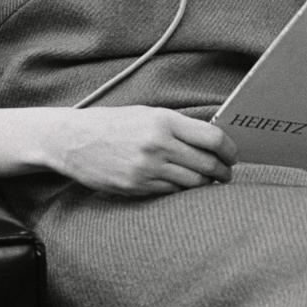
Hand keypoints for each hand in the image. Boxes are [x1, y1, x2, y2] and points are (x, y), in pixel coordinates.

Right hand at [54, 105, 237, 197]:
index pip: (212, 138)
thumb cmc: (113, 123)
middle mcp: (158, 144)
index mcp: (163, 121)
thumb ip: (178, 126)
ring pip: (192, 183)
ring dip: (206, 185)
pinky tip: (185, 187)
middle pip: (207, 164)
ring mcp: (147, 168)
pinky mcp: (136, 187)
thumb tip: (211, 140)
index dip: (229, 149)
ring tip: (209, 182)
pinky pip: (171, 193)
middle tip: (227, 174)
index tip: (232, 155)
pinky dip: (183, 191)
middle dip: (223, 172)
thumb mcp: (147, 113)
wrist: (73, 140)